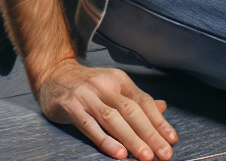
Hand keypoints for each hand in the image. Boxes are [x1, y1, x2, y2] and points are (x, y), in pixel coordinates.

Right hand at [34, 57, 177, 159]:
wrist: (53, 73)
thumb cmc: (87, 85)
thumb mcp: (113, 87)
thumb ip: (137, 100)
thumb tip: (163, 108)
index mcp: (118, 80)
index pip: (143, 102)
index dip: (159, 122)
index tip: (172, 140)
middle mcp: (104, 85)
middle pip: (131, 111)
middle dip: (149, 134)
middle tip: (164, 154)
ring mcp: (86, 94)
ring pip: (113, 119)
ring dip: (131, 139)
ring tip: (145, 156)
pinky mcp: (71, 105)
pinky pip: (90, 125)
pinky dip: (105, 140)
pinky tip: (118, 152)